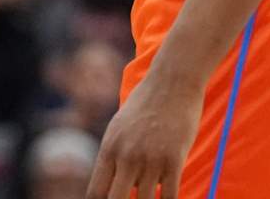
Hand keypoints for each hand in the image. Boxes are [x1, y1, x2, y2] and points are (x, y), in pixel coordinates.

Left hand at [86, 73, 202, 198]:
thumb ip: (115, 154)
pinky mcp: (173, 160)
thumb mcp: (120, 127)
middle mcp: (126, 156)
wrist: (171, 82)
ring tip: (149, 197)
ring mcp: (149, 159)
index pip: (96, 192)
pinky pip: (168, 196)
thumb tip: (112, 179)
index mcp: (109, 148)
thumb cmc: (146, 104)